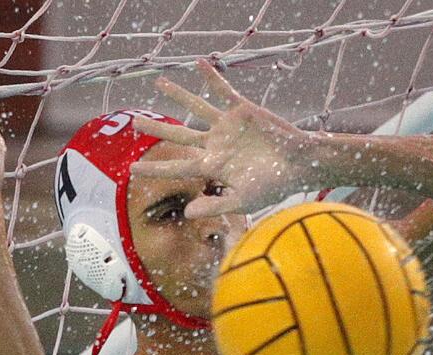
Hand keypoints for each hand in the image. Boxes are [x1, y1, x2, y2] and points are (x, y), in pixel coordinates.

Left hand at [130, 61, 314, 217]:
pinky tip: (198, 63)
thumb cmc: (274, 186)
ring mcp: (227, 126)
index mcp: (213, 167)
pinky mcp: (241, 110)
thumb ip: (214, 205)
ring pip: (196, 108)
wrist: (299, 164)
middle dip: (157, 129)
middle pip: (179, 134)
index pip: (178, 167)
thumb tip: (187, 213)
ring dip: (178, 95)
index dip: (156, 168)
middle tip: (134, 122)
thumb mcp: (243, 200)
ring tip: (159, 83)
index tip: (133, 168)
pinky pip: (222, 90)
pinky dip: (211, 77)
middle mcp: (216, 145)